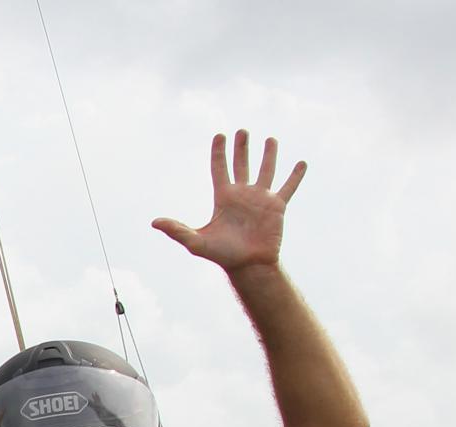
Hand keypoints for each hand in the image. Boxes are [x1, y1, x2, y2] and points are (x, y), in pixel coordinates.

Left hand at [152, 130, 305, 273]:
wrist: (249, 266)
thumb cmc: (222, 255)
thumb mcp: (196, 242)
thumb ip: (177, 230)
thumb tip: (154, 222)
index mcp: (224, 198)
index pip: (220, 169)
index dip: (219, 152)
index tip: (219, 135)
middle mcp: (243, 194)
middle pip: (241, 164)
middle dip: (242, 148)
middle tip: (243, 131)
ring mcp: (261, 199)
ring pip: (266, 170)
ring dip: (268, 155)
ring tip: (271, 139)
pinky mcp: (277, 207)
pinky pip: (288, 187)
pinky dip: (295, 176)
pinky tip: (302, 163)